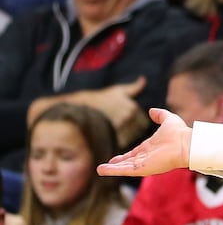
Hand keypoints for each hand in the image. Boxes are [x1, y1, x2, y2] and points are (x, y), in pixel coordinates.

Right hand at [27, 77, 147, 145]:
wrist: (78, 106)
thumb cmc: (100, 98)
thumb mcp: (117, 91)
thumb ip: (133, 87)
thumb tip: (143, 80)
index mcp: (132, 107)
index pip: (143, 123)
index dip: (138, 125)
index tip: (131, 126)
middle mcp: (127, 117)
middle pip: (137, 132)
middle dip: (133, 132)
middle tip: (125, 132)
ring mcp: (118, 128)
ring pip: (129, 139)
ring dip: (126, 138)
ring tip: (117, 135)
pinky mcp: (109, 137)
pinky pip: (118, 144)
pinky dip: (116, 142)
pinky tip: (110, 139)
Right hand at [97, 108, 191, 176]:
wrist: (186, 143)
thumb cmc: (180, 132)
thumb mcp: (168, 119)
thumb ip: (160, 115)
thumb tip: (151, 110)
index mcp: (150, 147)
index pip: (134, 154)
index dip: (124, 156)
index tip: (115, 159)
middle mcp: (146, 157)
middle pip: (128, 162)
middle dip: (117, 165)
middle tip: (104, 167)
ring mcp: (144, 164)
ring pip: (125, 168)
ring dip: (112, 169)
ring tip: (99, 170)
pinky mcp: (143, 169)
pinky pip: (125, 171)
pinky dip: (114, 171)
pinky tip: (103, 170)